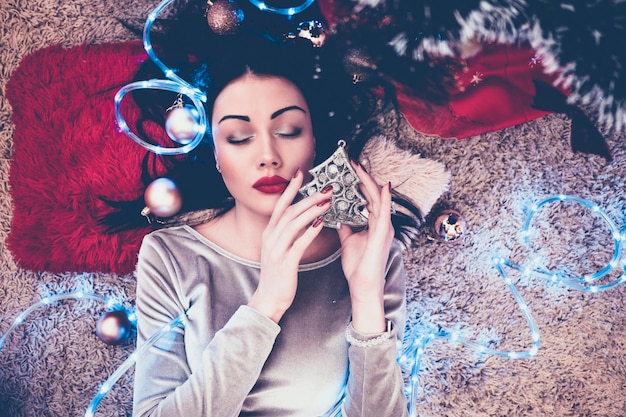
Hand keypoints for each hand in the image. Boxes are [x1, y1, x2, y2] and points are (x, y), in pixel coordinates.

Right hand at [248, 169, 332, 322]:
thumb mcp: (279, 248)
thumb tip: (302, 218)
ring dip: (311, 211)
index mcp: (270, 232)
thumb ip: (287, 233)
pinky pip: (298, 243)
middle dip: (308, 197)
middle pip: (290, 210)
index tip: (301, 173)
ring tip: (327, 202)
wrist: (269, 298)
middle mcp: (271, 237)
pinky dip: (309, 232)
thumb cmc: (278, 273)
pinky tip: (321, 224)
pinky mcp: (285, 262)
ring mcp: (277, 249)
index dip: (291, 188)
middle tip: (326, 188)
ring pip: (294, 223)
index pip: (280, 204)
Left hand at [337, 162, 394, 333]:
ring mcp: (384, 228)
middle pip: (373, 194)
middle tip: (353, 161)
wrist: (362, 285)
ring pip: (378, 199)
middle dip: (363, 177)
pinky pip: (384, 213)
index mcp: (373, 224)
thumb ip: (345, 226)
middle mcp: (381, 223)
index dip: (359, 182)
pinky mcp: (383, 234)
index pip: (367, 197)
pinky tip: (382, 186)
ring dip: (370, 182)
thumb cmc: (358, 265)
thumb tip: (337, 214)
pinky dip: (384, 198)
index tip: (350, 168)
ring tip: (361, 167)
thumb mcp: (348, 240)